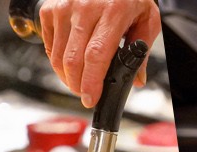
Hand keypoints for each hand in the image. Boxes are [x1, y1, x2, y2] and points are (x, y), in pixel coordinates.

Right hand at [40, 0, 160, 107]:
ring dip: (67, 77)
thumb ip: (142, 50)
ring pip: (58, 55)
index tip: (91, 98)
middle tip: (86, 95)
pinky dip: (57, 60)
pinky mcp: (50, 9)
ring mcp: (64, 7)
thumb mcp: (147, 19)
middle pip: (73, 59)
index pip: (97, 54)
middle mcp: (85, 7)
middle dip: (78, 85)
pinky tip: (71, 62)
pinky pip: (49, 45)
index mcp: (113, 11)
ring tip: (79, 82)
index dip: (92, 81)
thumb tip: (136, 79)